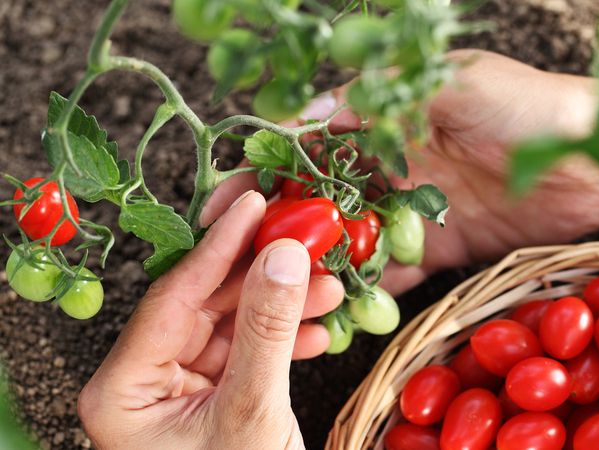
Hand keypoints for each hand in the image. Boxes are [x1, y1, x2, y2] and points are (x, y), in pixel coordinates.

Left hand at [79, 191, 340, 448]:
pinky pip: (247, 351)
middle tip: (301, 230)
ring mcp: (177, 389)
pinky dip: (284, 337)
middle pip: (204, 303)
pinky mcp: (211, 396)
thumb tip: (284, 256)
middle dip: (261, 272)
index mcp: (123, 389)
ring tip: (328, 284)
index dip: (220, 246)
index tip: (255, 204)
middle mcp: (142, 382)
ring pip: (231, 324)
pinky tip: (318, 326)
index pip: (173, 296)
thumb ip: (267, 330)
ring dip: (282, 303)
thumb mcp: (253, 411)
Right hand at [203, 49, 598, 294]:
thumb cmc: (531, 107)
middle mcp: (395, 163)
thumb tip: (311, 112)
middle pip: (322, 193)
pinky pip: (397, 271)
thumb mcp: (455, 83)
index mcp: (390, 117)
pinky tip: (340, 310)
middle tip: (238, 251)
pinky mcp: (444, 245)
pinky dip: (370, 289)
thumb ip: (384, 97)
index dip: (269, 165)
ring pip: (353, 237)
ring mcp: (417, 207)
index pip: (314, 140)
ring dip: (319, 260)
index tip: (229, 194)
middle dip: (280, 220)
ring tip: (281, 288)